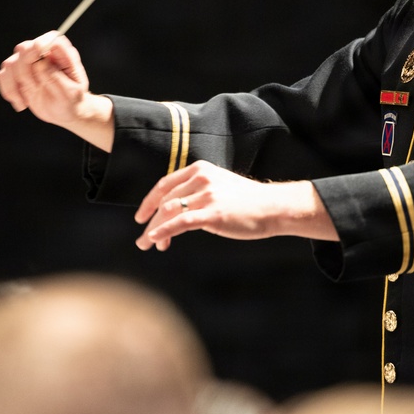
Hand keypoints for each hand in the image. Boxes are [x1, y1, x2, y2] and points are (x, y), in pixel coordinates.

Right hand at [0, 33, 113, 147]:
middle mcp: (44, 54)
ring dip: (15, 85)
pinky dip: (9, 91)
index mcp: (63, 54)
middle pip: (24, 49)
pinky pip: (3, 76)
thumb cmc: (72, 101)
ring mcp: (28, 62)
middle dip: (24, 71)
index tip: (38, 59)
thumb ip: (56, 77)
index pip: (51, 39)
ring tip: (26, 102)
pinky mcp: (17, 73)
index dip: (41, 46)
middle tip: (35, 88)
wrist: (65, 112)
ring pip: (10, 63)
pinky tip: (21, 103)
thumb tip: (40, 63)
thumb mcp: (70, 93)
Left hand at [134, 161, 336, 249]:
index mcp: (200, 169)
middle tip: (143, 238)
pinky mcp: (213, 213)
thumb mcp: (220, 186)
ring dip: (154, 231)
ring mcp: (207, 195)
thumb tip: (177, 209)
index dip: (149, 201)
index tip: (141, 216)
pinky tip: (155, 239)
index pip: (165, 185)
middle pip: (165, 201)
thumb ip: (198, 191)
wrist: (273, 207)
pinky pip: (181, 222)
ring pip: (170, 213)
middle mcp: (201, 178)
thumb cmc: (248, 201)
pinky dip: (164, 231)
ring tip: (146, 244)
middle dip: (151, 222)